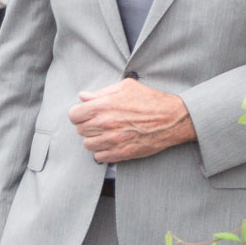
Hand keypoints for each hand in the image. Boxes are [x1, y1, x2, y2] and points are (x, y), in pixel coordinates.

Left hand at [69, 79, 194, 163]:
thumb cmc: (150, 100)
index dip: (78, 114)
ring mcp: (112, 140)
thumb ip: (101, 92)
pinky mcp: (121, 153)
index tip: (84, 114)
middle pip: (80, 130)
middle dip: (87, 125)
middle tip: (99, 122)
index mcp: (104, 105)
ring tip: (106, 133)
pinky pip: (99, 157)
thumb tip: (83, 96)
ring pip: (88, 144)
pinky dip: (102, 152)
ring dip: (94, 139)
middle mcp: (105, 124)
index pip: (74, 115)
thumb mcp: (126, 87)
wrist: (171, 119)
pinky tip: (111, 143)